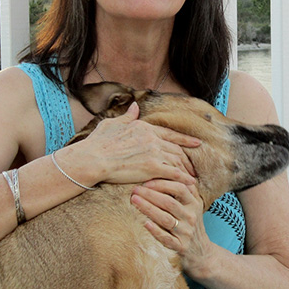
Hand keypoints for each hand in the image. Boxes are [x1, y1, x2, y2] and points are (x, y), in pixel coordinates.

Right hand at [76, 102, 198, 185]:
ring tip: (192, 177)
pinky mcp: (152, 167)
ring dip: (186, 169)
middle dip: (188, 157)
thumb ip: (128, 116)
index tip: (196, 143)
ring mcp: (153, 152)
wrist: (93, 158)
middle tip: (195, 166)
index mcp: (144, 127)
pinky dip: (183, 178)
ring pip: (177, 160)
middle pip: (176, 148)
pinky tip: (189, 183)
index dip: (184, 139)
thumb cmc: (98, 143)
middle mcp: (152, 138)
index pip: (170, 134)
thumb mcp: (113, 123)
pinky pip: (173, 173)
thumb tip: (135, 105)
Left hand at [130, 179, 212, 276]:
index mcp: (194, 203)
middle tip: (134, 189)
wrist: (201, 253)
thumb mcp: (192, 205)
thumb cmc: (190, 223)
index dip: (162, 183)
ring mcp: (186, 232)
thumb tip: (166, 168)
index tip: (146, 181)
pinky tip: (145, 223)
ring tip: (134, 201)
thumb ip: (182, 189)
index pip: (179, 188)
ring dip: (148, 209)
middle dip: (150, 194)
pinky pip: (166, 239)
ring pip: (166, 219)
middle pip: (169, 202)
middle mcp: (191, 216)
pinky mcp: (181, 247)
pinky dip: (155, 231)